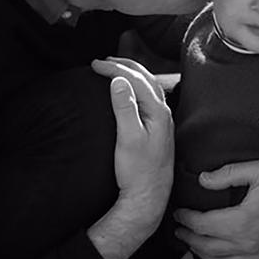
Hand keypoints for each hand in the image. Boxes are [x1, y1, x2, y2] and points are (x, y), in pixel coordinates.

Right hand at [90, 58, 173, 205]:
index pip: (136, 79)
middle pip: (146, 78)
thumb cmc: (137, 171)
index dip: (115, 68)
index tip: (94, 65)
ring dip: (131, 74)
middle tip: (102, 61)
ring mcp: (162, 121)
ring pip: (149, 86)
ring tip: (114, 69)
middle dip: (124, 66)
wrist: (149, 197)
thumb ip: (124, 108)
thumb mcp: (127, 139)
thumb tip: (118, 80)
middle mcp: (164, 112)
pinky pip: (148, 97)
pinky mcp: (157, 129)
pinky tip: (128, 92)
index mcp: (158, 111)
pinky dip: (136, 87)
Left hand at [173, 160, 258, 258]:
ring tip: (194, 244)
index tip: (179, 213)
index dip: (186, 219)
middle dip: (189, 238)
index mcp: (241, 222)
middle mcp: (247, 245)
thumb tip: (203, 179)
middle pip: (207, 247)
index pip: (202, 224)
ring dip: (202, 255)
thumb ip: (229, 173)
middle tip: (180, 230)